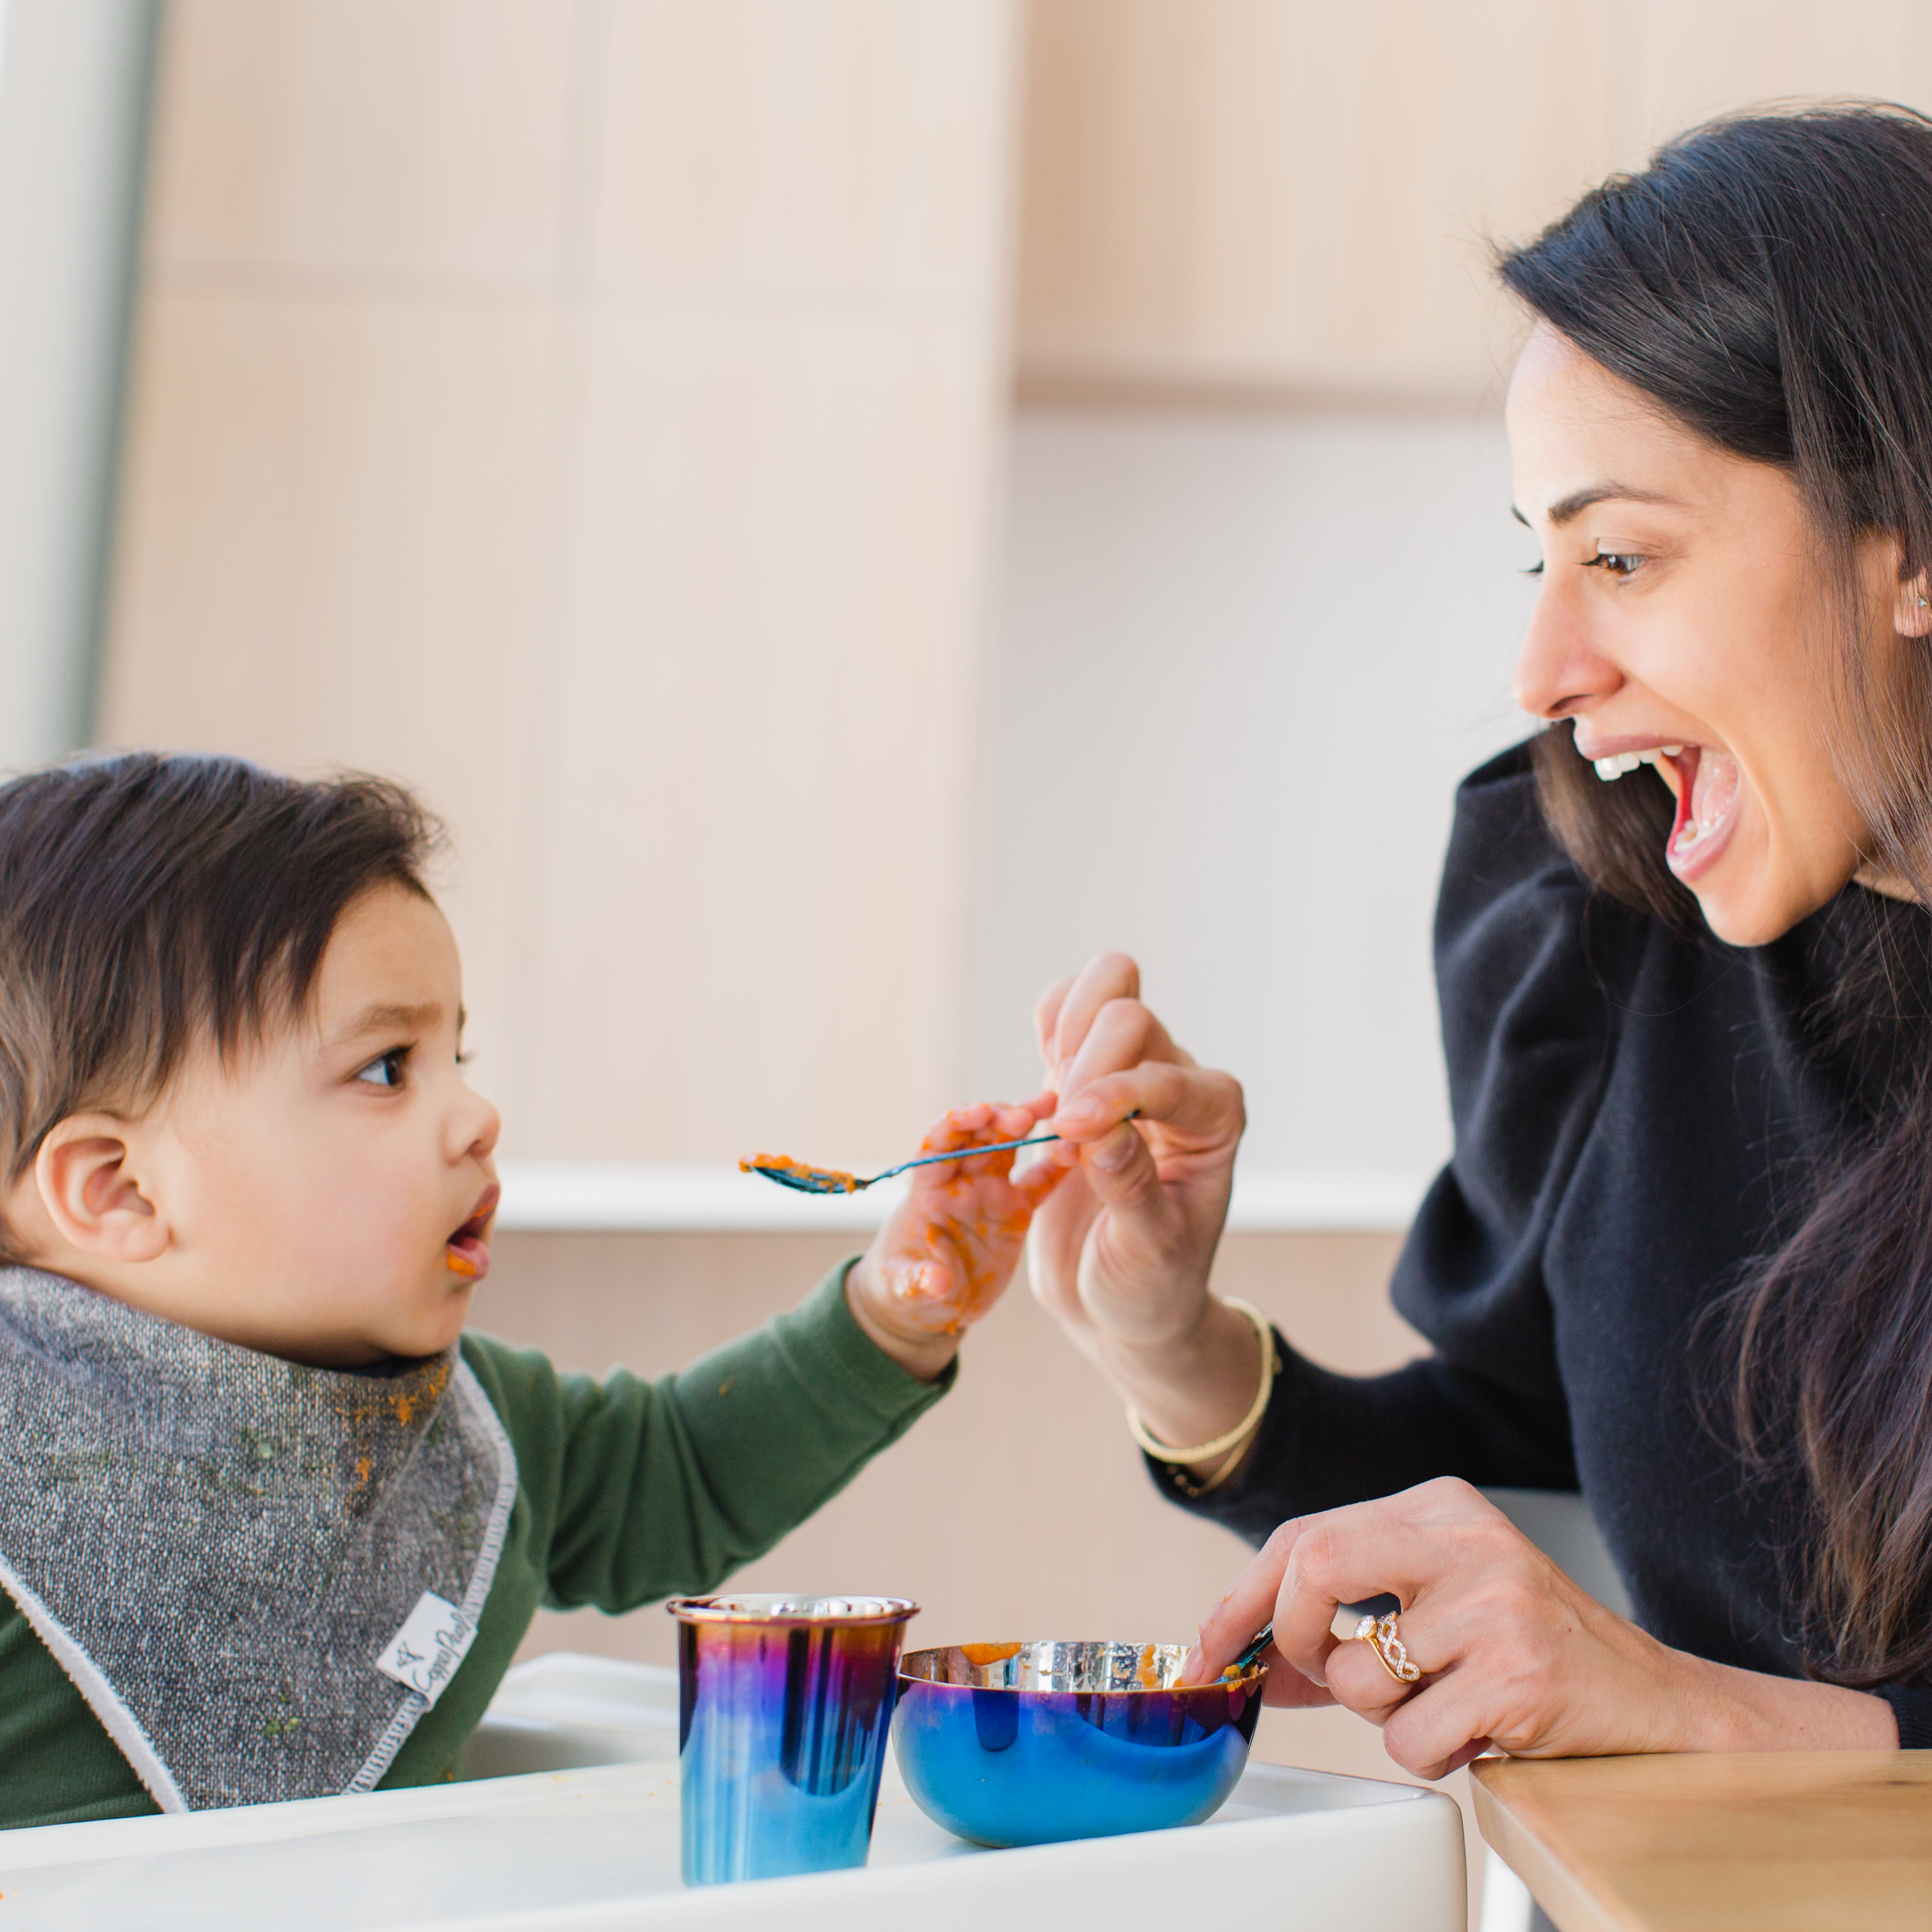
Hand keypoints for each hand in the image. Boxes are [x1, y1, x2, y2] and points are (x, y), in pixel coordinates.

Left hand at [846, 1099, 1068, 1379]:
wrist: (930, 1306)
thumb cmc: (906, 1291)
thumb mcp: (902, 1289)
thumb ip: (916, 1281)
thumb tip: (936, 1281)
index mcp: (928, 1192)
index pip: (938, 1146)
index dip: (956, 1124)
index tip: (980, 1114)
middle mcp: (960, 1184)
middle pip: (978, 1138)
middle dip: (999, 1118)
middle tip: (1026, 1113)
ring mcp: (990, 1194)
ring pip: (1009, 1148)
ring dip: (1027, 1122)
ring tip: (1052, 1104)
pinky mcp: (1015, 1212)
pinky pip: (1040, 1183)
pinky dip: (1058, 1166)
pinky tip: (1080, 1148)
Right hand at [1028, 954, 1255, 1452]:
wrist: (1123, 1306)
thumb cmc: (1151, 1285)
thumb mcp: (1148, 1252)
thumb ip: (1129, 1186)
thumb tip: (1095, 1125)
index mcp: (1214, 1119)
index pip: (1161, 1074)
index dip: (1111, 1096)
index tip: (1069, 1137)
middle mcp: (1180, 1083)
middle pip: (1131, 1016)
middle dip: (1086, 1063)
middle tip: (1062, 1130)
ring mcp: (1132, 1072)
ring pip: (1104, 989)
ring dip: (1065, 1031)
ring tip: (1051, 1101)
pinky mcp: (1083, 1077)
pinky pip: (1064, 1012)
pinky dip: (1045, 1028)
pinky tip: (1039, 1088)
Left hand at [1186, 1477, 1896, 1775]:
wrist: (1656, 1706)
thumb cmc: (1531, 1656)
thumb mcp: (1433, 1611)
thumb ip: (1340, 1622)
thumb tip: (1238, 1657)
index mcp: (1439, 1506)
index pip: (1305, 1535)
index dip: (1242, 1598)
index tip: (1206, 1650)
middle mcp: (1466, 1537)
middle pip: (1314, 1567)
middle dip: (1294, 1638)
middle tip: (1326, 1677)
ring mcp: (1495, 1601)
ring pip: (1360, 1674)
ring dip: (1383, 1714)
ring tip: (1443, 1703)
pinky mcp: (1519, 1672)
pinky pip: (1410, 1738)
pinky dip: (1429, 1754)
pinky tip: (1480, 1732)